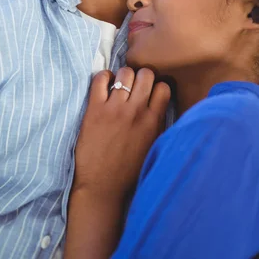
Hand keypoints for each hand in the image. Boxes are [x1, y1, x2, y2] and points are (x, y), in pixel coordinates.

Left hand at [73, 66, 170, 202]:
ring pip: (125, 73)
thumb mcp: (154, 147)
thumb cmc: (129, 171)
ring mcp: (114, 109)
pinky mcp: (95, 109)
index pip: (163, 87)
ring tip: (119, 85)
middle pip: (145, 74)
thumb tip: (160, 103)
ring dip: (123, 76)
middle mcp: (136, 111)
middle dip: (142, 76)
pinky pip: (100, 79)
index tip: (150, 91)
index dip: (157, 86)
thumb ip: (158, 124)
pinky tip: (105, 84)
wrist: (102, 186)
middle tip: (135, 86)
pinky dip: (104, 77)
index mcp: (153, 121)